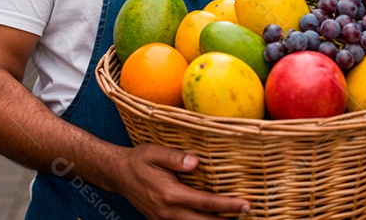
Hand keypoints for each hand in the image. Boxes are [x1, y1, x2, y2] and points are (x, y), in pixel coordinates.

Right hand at [114, 143, 250, 219]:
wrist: (118, 175)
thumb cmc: (138, 161)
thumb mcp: (154, 153)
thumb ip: (174, 157)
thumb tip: (195, 161)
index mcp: (170, 194)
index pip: (205, 203)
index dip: (227, 205)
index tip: (246, 204)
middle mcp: (169, 212)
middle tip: (247, 214)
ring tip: (235, 218)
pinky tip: (213, 218)